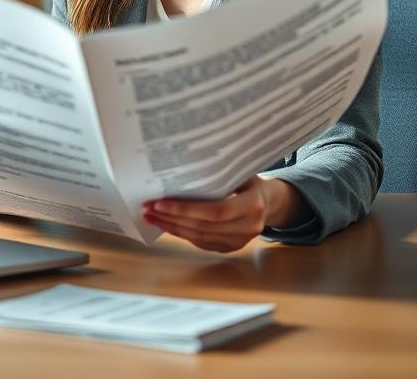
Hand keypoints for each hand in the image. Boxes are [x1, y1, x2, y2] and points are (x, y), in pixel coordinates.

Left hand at [142, 175, 303, 252]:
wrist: (268, 202)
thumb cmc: (249, 181)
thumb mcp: (241, 171)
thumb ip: (219, 173)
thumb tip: (181, 168)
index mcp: (253, 205)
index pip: (215, 211)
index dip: (186, 209)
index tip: (160, 202)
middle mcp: (249, 227)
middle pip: (204, 226)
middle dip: (172, 218)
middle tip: (148, 208)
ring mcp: (240, 241)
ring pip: (200, 237)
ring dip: (172, 227)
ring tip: (151, 216)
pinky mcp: (231, 248)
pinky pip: (202, 243)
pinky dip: (182, 234)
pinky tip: (166, 224)